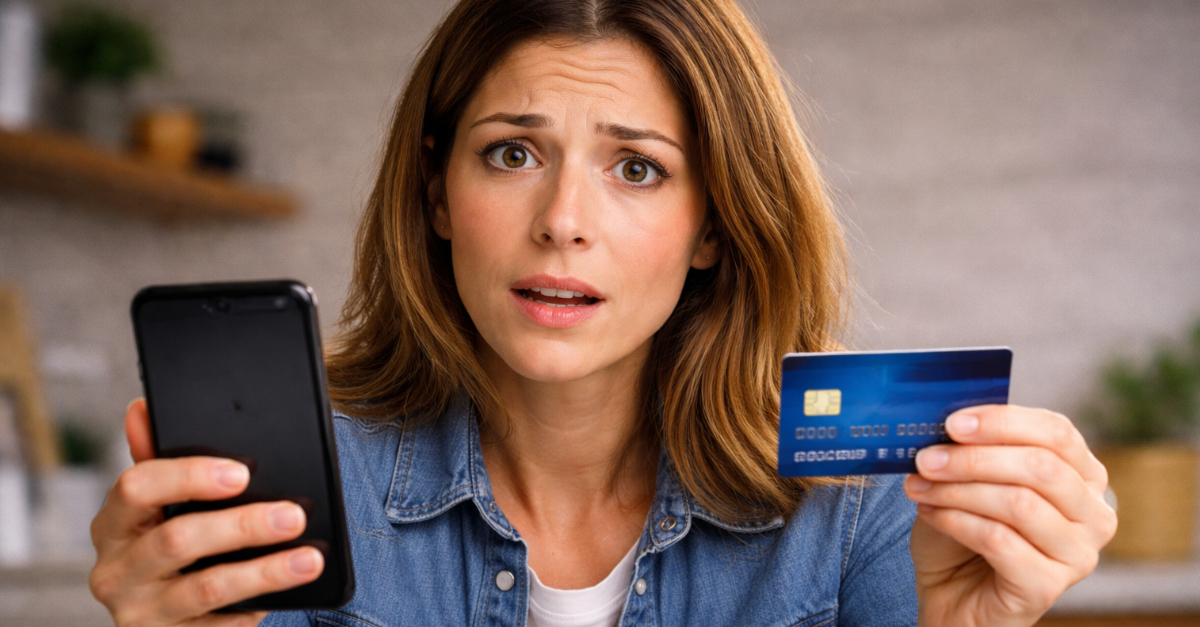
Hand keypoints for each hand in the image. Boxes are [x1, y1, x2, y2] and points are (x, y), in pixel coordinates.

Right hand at [89, 399, 324, 625]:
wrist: (168, 622)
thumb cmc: (172, 546)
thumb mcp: (161, 507)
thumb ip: (160, 462)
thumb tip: (142, 408)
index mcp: (112, 524)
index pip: (136, 487)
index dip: (189, 476)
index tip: (242, 473)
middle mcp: (115, 570)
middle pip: (178, 539)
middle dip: (243, 525)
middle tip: (294, 515)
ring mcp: (142, 612)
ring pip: (206, 588)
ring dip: (265, 571)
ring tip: (309, 559)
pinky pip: (220, 626)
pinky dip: (258, 607)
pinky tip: (292, 593)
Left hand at [904, 405, 1116, 626]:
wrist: (953, 597)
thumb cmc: (965, 534)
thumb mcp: (968, 481)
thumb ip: (972, 450)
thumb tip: (952, 422)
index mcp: (1083, 476)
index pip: (1056, 432)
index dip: (1003, 421)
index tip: (953, 423)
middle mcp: (1094, 514)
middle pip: (1039, 467)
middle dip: (973, 458)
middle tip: (926, 459)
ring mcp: (1078, 554)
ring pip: (1019, 503)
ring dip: (958, 490)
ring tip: (920, 488)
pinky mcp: (1049, 586)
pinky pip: (1000, 540)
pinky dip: (956, 521)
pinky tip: (930, 514)